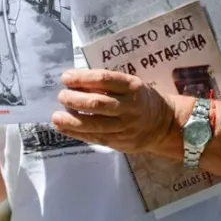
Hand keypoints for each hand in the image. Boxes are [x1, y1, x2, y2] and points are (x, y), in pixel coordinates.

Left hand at [52, 69, 177, 153]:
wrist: (163, 124)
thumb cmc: (141, 99)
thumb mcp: (131, 84)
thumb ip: (108, 83)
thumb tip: (76, 81)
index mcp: (133, 87)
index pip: (105, 79)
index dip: (83, 78)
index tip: (66, 77)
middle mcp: (130, 107)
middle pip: (98, 103)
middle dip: (75, 100)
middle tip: (61, 96)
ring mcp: (125, 127)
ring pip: (95, 124)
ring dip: (72, 120)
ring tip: (56, 117)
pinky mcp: (120, 142)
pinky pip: (95, 138)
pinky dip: (77, 133)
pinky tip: (63, 128)